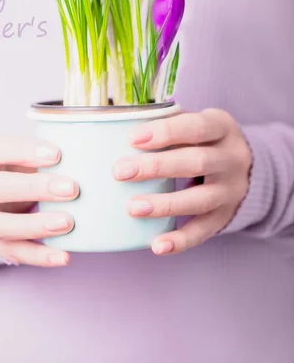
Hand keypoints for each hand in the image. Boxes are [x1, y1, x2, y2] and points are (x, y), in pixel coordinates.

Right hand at [0, 136, 78, 266]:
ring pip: (1, 226)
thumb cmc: (11, 166)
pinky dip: (40, 256)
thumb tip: (85, 146)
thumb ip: (41, 150)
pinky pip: (13, 253)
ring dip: (36, 225)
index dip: (23, 151)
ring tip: (68, 222)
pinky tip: (64, 256)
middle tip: (71, 188)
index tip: (57, 154)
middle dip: (34, 188)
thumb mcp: (17, 152)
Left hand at [113, 108, 251, 254]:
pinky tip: (157, 246)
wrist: (249, 167)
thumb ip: (167, 123)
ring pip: (200, 200)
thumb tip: (117, 124)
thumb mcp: (196, 122)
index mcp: (223, 128)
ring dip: (165, 205)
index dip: (165, 132)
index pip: (196, 127)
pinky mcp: (226, 216)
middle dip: (156, 167)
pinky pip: (204, 231)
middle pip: (196, 163)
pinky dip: (181, 240)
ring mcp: (232, 190)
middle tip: (120, 172)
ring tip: (132, 207)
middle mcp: (232, 159)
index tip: (132, 139)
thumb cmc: (204, 139)